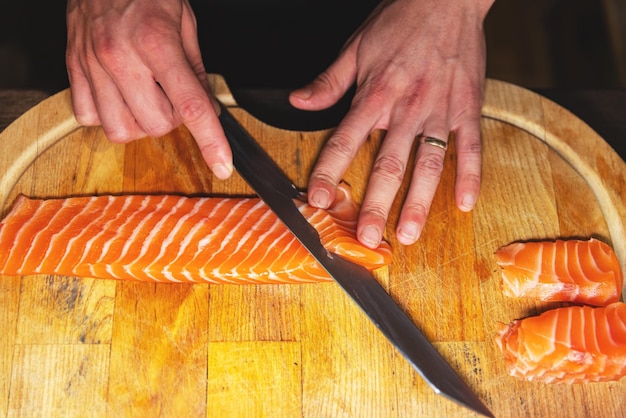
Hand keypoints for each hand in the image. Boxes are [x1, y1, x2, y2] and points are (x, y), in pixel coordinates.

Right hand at [66, 0, 232, 178]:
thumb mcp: (184, 22)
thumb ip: (196, 69)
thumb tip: (207, 110)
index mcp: (156, 42)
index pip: (189, 105)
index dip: (210, 140)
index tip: (222, 164)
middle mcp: (120, 57)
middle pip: (156, 125)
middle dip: (173, 119)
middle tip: (172, 95)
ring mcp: (92, 65)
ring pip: (121, 130)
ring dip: (141, 122)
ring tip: (145, 96)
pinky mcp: (73, 69)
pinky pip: (89, 118)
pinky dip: (108, 116)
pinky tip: (119, 95)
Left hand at [290, 0, 493, 246]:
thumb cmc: (399, 21)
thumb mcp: (355, 47)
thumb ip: (328, 81)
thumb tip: (297, 103)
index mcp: (374, 95)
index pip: (345, 141)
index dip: (329, 172)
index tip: (318, 200)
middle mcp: (406, 108)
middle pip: (388, 164)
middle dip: (376, 205)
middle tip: (368, 238)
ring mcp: (440, 110)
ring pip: (429, 164)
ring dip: (420, 202)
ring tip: (410, 233)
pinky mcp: (468, 107)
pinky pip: (471, 147)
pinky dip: (471, 175)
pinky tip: (466, 203)